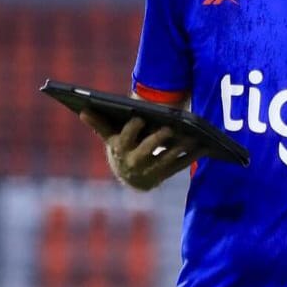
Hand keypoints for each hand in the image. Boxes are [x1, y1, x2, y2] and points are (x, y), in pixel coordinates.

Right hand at [79, 109, 204, 190]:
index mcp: (120, 149)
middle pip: (146, 150)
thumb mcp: (110, 137)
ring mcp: (151, 170)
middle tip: (169, 128)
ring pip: (166, 158)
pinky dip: (191, 156)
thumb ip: (99, 123)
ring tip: (192, 135)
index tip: (140, 117)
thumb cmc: (121, 148)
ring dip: (180, 147)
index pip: (125, 137)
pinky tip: (203, 145)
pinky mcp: (166, 175)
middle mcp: (134, 162)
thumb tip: (83, 109)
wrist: (130, 177)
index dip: (132, 128)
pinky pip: (180, 165)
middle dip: (157, 139)